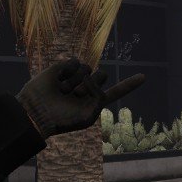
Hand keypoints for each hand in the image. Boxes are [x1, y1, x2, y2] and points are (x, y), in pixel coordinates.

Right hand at [19, 58, 144, 137]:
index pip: (116, 92)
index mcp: (95, 101)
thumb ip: (99, 100)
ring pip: (88, 69)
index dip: (129, 84)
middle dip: (90, 84)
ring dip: (77, 81)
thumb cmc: (61, 120)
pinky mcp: (63, 68)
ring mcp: (76, 77)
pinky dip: (68, 71)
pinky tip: (59, 80)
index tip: (143, 77)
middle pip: (102, 75)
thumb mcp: (86, 117)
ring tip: (64, 92)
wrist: (37, 113)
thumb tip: (92, 79)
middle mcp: (87, 87)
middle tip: (76, 95)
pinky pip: (75, 62)